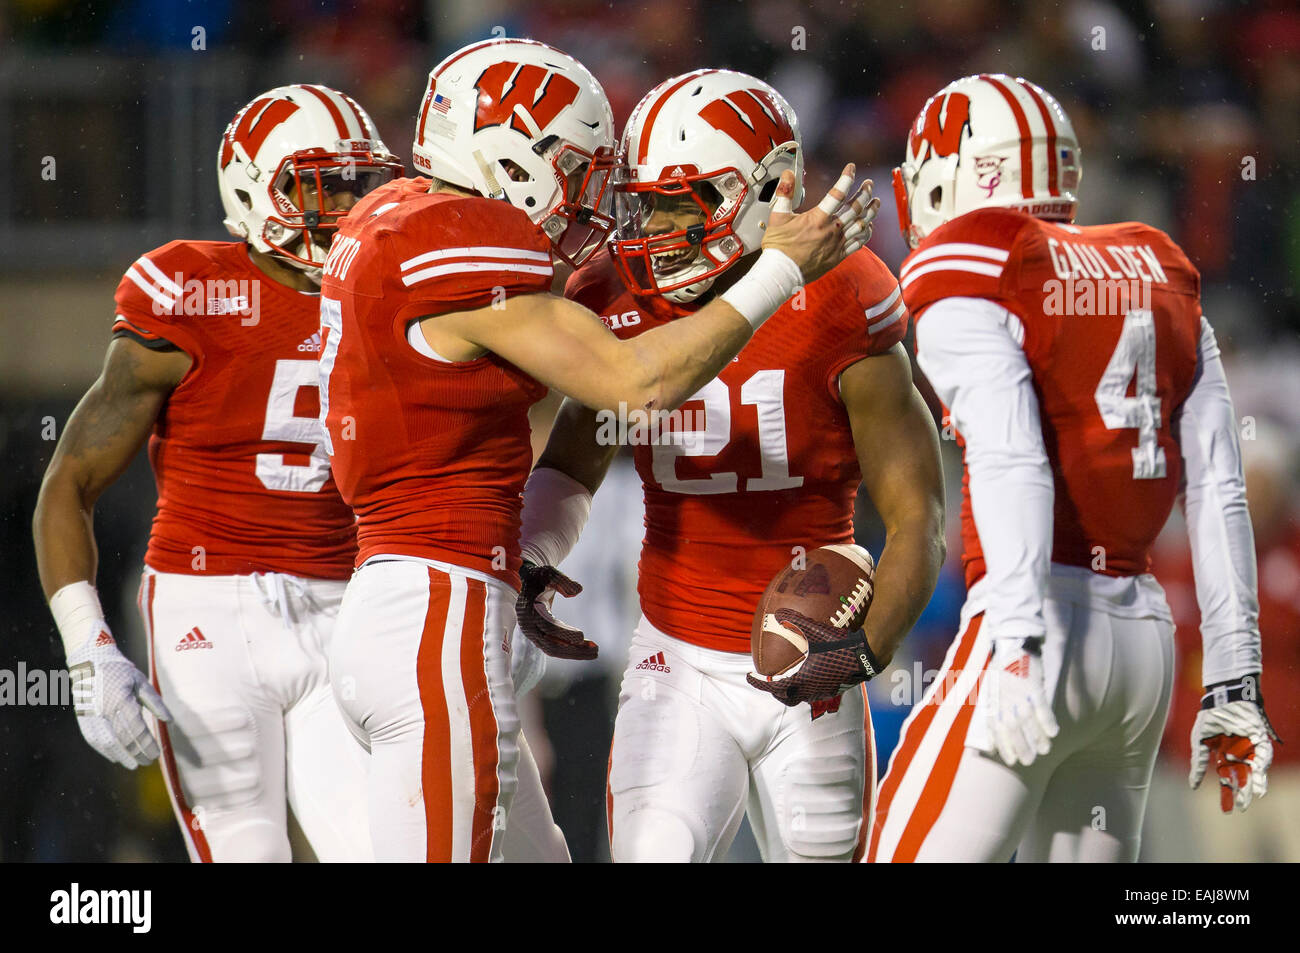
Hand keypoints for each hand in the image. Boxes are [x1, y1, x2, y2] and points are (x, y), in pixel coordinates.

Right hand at [66, 628, 171, 768]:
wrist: (90, 661)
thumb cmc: (120, 671)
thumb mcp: (141, 682)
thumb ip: (155, 702)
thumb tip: (169, 721)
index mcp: (122, 699)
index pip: (137, 728)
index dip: (147, 744)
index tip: (156, 754)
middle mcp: (105, 710)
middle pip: (123, 738)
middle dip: (137, 752)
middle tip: (149, 761)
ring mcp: (91, 715)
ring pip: (107, 742)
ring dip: (121, 755)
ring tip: (134, 764)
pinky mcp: (83, 718)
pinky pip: (94, 739)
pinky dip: (105, 751)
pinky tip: (116, 757)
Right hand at [515, 560, 597, 660]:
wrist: (529, 583)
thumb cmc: (540, 577)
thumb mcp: (550, 573)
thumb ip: (562, 580)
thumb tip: (578, 590)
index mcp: (529, 610)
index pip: (547, 626)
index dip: (564, 632)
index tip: (582, 636)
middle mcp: (528, 626)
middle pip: (550, 645)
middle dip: (573, 650)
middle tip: (596, 650)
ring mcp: (533, 634)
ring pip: (553, 649)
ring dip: (574, 652)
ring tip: (595, 652)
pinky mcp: (539, 637)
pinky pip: (554, 647)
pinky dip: (570, 649)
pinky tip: (587, 648)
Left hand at [746, 608, 881, 706]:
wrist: (865, 656)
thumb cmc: (838, 644)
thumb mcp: (815, 630)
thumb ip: (795, 621)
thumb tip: (777, 612)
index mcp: (801, 680)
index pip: (773, 686)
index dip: (758, 683)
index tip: (749, 677)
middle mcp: (810, 690)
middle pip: (785, 698)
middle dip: (775, 691)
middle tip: (769, 681)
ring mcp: (823, 693)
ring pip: (800, 698)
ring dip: (791, 691)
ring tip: (788, 679)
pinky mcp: (834, 691)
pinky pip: (814, 694)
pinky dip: (806, 688)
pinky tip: (811, 675)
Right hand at [761, 164, 879, 284]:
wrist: (781, 273)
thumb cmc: (778, 248)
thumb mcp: (778, 217)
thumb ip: (785, 193)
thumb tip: (788, 174)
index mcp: (817, 219)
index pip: (838, 193)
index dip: (847, 178)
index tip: (851, 168)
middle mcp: (831, 230)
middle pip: (856, 207)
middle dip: (865, 192)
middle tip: (869, 184)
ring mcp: (837, 244)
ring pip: (861, 224)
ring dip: (871, 211)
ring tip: (876, 201)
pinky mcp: (838, 256)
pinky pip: (859, 243)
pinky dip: (866, 233)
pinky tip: (868, 226)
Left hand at [981, 637, 1058, 766]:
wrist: (1011, 646)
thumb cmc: (1002, 673)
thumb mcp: (991, 692)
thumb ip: (993, 713)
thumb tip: (992, 738)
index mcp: (994, 702)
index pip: (997, 730)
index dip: (1004, 746)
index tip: (1011, 761)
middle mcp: (1005, 700)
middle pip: (1013, 729)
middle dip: (1021, 747)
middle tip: (1029, 761)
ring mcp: (1019, 693)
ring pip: (1028, 721)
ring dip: (1037, 738)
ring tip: (1044, 750)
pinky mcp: (1033, 686)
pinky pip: (1041, 707)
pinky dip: (1047, 721)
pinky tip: (1053, 733)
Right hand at [1190, 676, 1279, 812]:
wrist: (1222, 698)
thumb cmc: (1210, 717)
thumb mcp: (1199, 742)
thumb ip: (1198, 764)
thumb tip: (1193, 786)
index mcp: (1223, 754)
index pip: (1226, 777)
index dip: (1227, 793)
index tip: (1227, 810)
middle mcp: (1238, 753)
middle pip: (1242, 777)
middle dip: (1242, 793)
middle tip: (1241, 808)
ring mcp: (1250, 746)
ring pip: (1255, 769)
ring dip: (1255, 783)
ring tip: (1255, 796)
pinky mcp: (1260, 738)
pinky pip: (1263, 754)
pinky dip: (1262, 766)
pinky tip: (1258, 776)